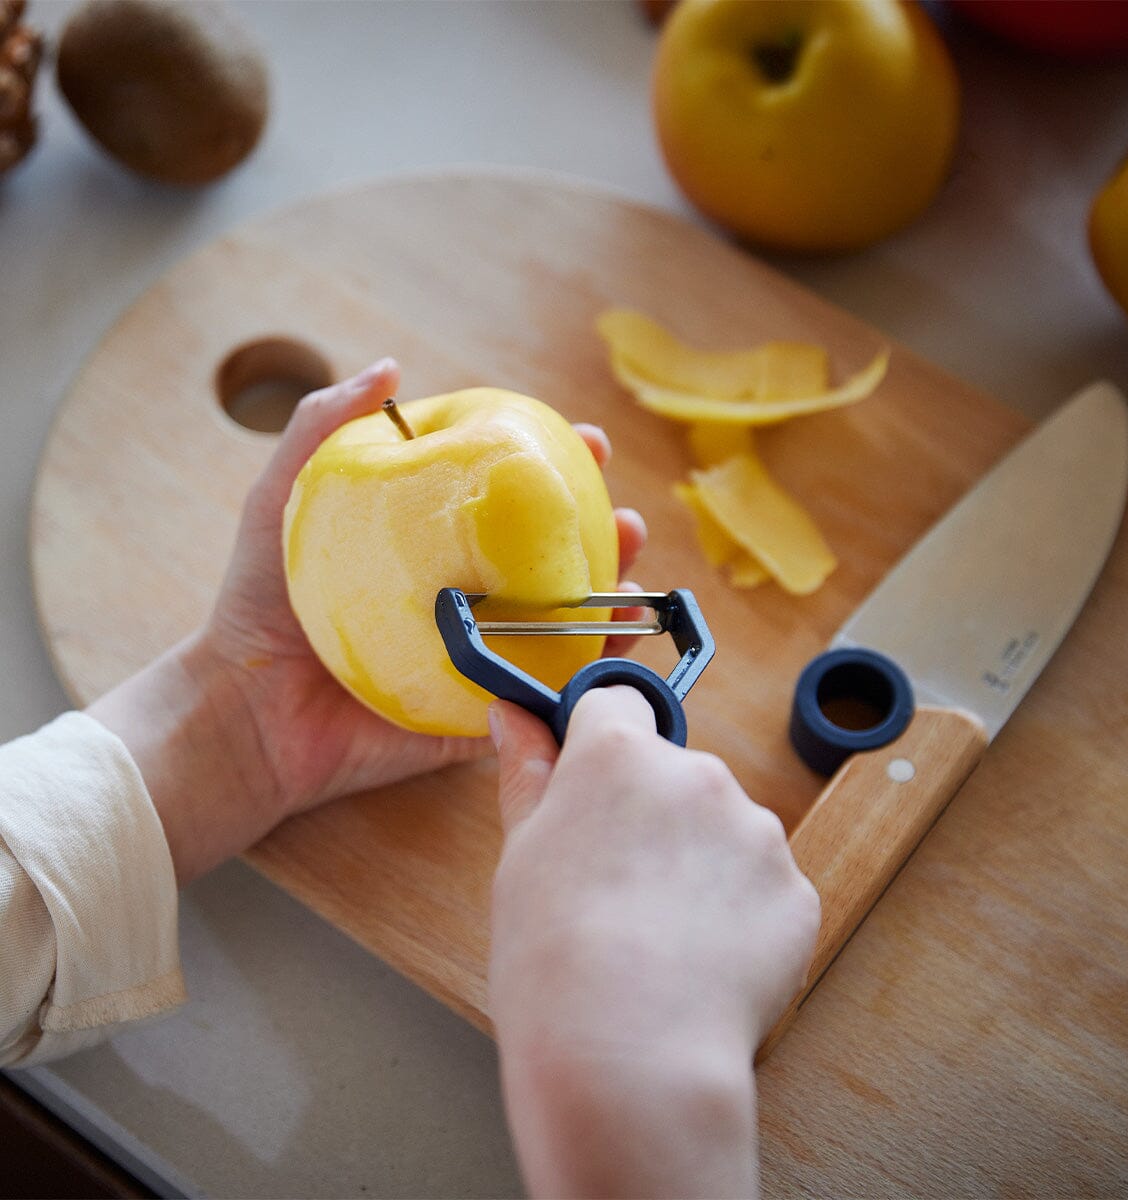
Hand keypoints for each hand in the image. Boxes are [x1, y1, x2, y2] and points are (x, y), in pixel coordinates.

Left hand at [89, 359, 646, 884]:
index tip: (589, 441)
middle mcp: (467, 595)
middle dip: (603, 534)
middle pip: (551, 559)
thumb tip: (391, 369)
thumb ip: (322, 428)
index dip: (554, 466)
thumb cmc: (259, 601)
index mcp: (433, 545)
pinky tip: (622, 646)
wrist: (248, 709)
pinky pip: (544, 691)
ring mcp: (480, 654)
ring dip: (612, 601)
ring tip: (638, 581)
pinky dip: (591, 671)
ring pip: (564, 625)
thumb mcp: (282, 498)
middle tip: (629, 517)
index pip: (506, 497)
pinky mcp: (480, 711)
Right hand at [487, 687, 819, 1198]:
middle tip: (617, 887)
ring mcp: (755, 831)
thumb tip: (513, 715)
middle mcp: (697, 774)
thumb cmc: (554, 961)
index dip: (600, 744)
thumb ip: (528, 773)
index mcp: (620, 755)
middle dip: (652, 814)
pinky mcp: (795, 890)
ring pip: (722, 829)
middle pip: (674, 773)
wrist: (629, 1056)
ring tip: (659, 936)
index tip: (591, 789)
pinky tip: (701, 961)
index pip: (616, 704)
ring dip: (699, 863)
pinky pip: (762, 886)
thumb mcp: (519, 855)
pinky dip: (738, 914)